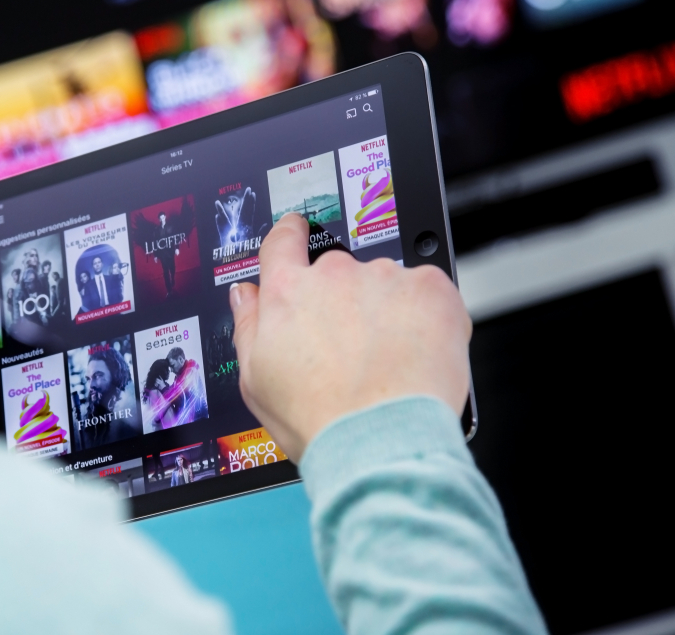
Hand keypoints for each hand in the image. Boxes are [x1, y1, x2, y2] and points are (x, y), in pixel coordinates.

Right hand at [229, 214, 471, 462]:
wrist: (380, 441)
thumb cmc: (319, 421)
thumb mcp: (256, 381)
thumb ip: (248, 325)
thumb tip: (245, 295)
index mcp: (287, 293)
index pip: (282, 241)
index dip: (289, 235)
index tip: (296, 232)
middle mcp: (334, 275)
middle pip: (339, 271)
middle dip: (347, 300)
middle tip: (355, 347)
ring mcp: (384, 277)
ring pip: (386, 284)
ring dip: (389, 310)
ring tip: (389, 360)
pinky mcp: (430, 288)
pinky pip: (428, 291)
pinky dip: (428, 317)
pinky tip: (417, 353)